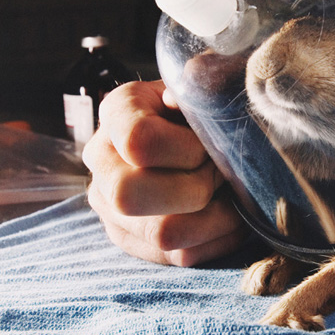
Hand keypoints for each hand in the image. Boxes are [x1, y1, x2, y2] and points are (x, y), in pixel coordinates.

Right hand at [82, 80, 247, 265]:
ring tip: (231, 198)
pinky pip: (179, 257)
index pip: (139, 143)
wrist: (198, 138)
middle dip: (194, 189)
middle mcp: (102, 162)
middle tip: (221, 175)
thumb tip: (199, 77)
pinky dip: (218, 240)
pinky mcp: (132, 241)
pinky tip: (231, 218)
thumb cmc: (204, 111)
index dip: (188, 150)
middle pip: (131, 196)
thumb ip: (206, 77)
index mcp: (117, 113)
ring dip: (213, 219)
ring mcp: (111, 208)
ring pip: (162, 234)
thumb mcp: (205, 86)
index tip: (210, 144)